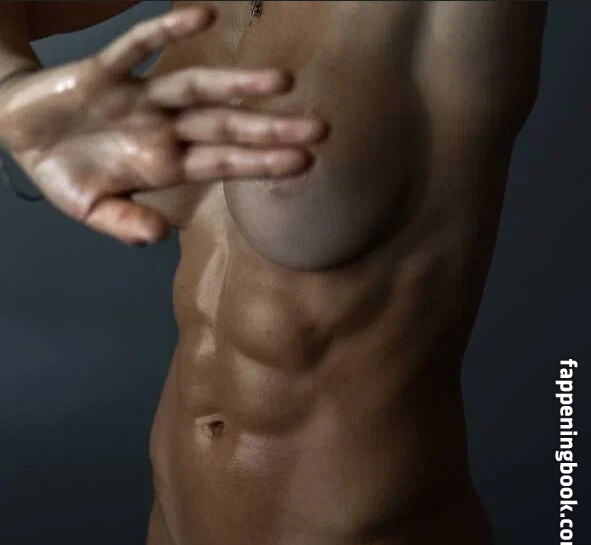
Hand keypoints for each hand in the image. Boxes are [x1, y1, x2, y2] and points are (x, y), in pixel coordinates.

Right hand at [0, 7, 326, 244]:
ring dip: (236, 83)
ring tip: (283, 81)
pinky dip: (164, 33)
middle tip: (320, 128)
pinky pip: (135, 47)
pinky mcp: (104, 72)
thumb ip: (124, 223)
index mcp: (164, 165)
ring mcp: (138, 99)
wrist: (20, 134)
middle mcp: (162, 129)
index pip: (224, 162)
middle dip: (270, 127)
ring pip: (194, 86)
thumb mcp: (92, 209)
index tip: (304, 162)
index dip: (262, 162)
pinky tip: (201, 17)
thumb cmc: (65, 172)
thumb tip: (158, 235)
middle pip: (224, 125)